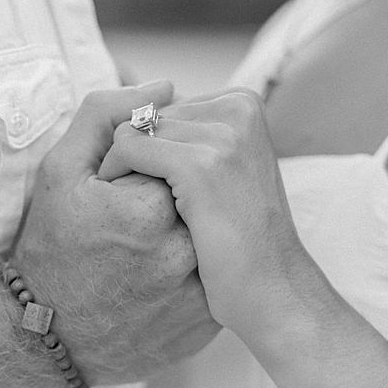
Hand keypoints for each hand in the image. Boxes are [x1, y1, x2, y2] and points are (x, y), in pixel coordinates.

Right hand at [13, 82, 219, 384]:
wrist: (47, 337)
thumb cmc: (50, 249)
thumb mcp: (61, 172)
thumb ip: (105, 115)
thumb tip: (164, 85)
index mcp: (147, 210)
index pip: (176, 159)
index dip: (146, 174)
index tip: (118, 204)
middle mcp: (180, 253)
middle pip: (197, 197)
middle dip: (171, 201)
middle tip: (129, 232)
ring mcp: (197, 294)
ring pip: (209, 237)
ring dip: (186, 235)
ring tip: (140, 258)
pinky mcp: (206, 324)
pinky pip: (213, 278)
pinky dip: (193, 273)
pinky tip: (154, 283)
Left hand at [95, 89, 324, 341]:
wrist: (271, 289)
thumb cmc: (243, 239)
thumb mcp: (230, 169)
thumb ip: (198, 135)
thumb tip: (157, 98)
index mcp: (243, 104)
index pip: (166, 106)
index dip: (150, 149)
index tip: (155, 188)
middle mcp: (236, 109)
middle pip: (147, 116)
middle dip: (134, 156)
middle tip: (139, 203)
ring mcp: (221, 136)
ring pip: (132, 129)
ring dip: (120, 168)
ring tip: (134, 209)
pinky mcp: (199, 165)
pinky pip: (128, 147)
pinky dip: (115, 174)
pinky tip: (122, 210)